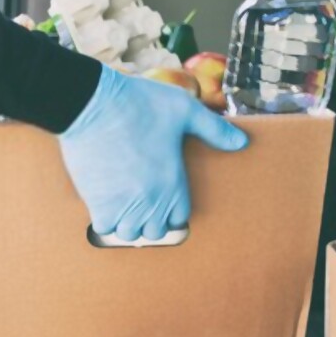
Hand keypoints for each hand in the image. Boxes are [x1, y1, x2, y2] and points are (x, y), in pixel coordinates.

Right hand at [59, 67, 247, 241]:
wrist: (93, 103)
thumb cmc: (139, 103)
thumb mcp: (185, 109)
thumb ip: (214, 129)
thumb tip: (242, 143)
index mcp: (173, 183)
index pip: (179, 218)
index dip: (171, 210)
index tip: (163, 196)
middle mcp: (150, 200)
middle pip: (154, 231)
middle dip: (150, 220)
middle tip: (142, 200)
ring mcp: (122, 203)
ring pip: (128, 233)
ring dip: (127, 222)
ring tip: (123, 204)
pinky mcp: (96, 200)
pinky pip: (103, 227)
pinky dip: (105, 220)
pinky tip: (104, 202)